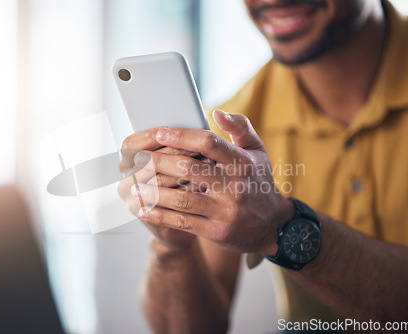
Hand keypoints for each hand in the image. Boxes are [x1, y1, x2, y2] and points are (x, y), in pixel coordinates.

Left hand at [131, 110, 294, 254]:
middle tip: (138, 159)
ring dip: (153, 192)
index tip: (159, 134)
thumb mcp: (257, 151)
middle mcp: (235, 186)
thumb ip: (239, 128)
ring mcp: (225, 211)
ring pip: (181, 198)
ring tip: (134, 184)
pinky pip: (182, 222)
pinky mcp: (217, 232)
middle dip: (158, 163)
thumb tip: (217, 112)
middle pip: (188, 169)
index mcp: (243, 162)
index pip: (209, 143)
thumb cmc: (258, 182)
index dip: (181, 136)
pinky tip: (143, 209)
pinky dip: (159, 215)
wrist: (273, 226)